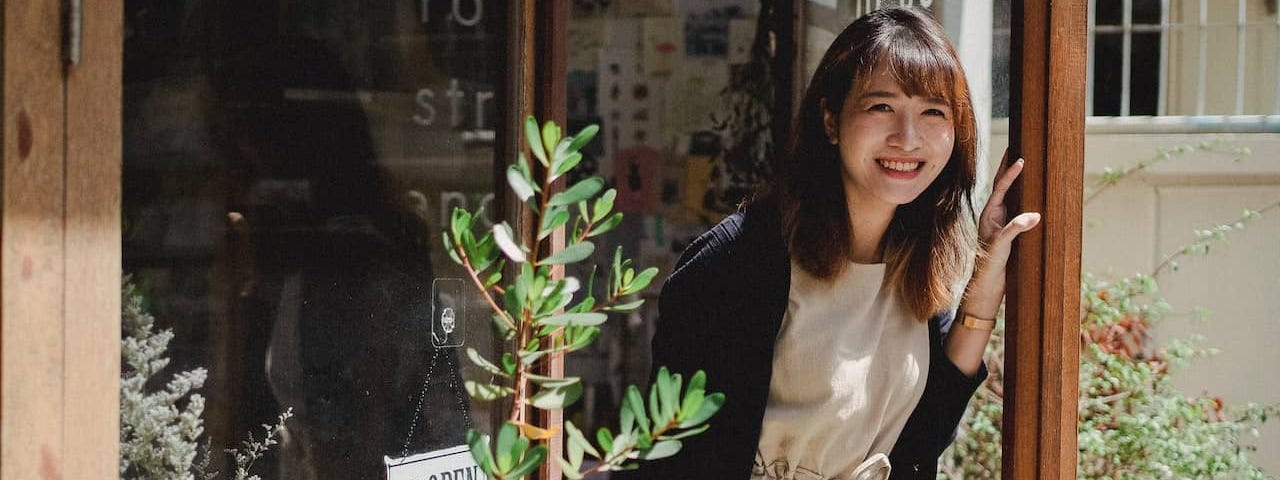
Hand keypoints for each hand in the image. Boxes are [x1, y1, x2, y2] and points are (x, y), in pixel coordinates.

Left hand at [979, 151, 1041, 268]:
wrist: (988, 283)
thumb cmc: (989, 264)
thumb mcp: (1001, 245)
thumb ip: (1014, 229)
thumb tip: (1035, 215)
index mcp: (989, 214)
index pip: (1001, 188)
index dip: (1010, 173)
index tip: (1020, 159)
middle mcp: (994, 215)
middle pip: (1004, 186)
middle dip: (1010, 169)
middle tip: (1018, 150)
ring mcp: (1002, 221)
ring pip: (1012, 196)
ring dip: (1019, 181)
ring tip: (1027, 165)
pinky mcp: (1010, 230)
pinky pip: (1019, 209)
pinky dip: (1026, 198)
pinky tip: (1035, 194)